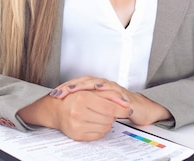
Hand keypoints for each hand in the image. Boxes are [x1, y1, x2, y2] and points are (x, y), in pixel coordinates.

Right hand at [18, 88, 131, 140]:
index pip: (110, 107)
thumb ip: (109, 94)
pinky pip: (99, 135)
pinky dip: (101, 129)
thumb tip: (125, 103)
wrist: (57, 110)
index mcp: (82, 98)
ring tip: (100, 115)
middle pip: (109, 118)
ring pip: (106, 127)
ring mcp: (77, 125)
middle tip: (108, 110)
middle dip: (113, 114)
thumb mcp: (90, 90)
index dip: (122, 109)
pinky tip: (95, 122)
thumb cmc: (74, 98)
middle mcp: (78, 112)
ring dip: (108, 121)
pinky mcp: (78, 136)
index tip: (128, 108)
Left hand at [49, 76, 171, 125]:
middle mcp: (101, 85)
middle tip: (60, 92)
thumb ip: (87, 109)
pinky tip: (98, 88)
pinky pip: (112, 88)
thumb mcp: (99, 110)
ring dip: (84, 85)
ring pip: (96, 82)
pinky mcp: (121, 91)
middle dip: (71, 86)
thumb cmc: (118, 109)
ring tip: (73, 89)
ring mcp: (111, 87)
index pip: (77, 85)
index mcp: (94, 89)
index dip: (65, 89)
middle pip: (83, 82)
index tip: (54, 95)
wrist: (139, 108)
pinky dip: (105, 87)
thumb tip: (68, 112)